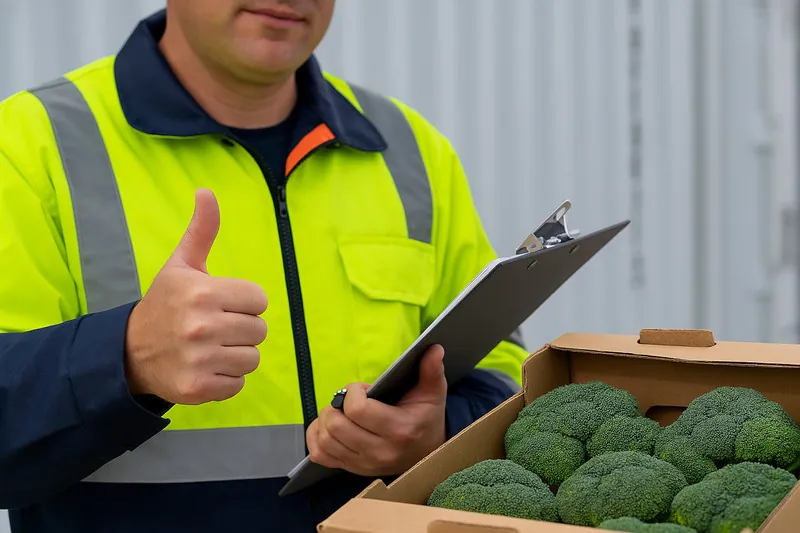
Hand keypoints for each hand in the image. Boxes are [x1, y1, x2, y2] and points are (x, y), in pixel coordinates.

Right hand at [124, 188, 268, 404]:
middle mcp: (202, 326)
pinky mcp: (198, 388)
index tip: (222, 304)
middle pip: (259, 330)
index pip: (259, 299)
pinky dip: (226, 379)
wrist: (129, 352)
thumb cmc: (165, 304)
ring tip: (211, 348)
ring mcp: (200, 360)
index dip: (244, 302)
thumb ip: (201, 231)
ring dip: (236, 355)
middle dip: (242, 329)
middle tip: (216, 327)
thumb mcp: (181, 265)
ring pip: (252, 358)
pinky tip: (205, 367)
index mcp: (203, 292)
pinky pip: (238, 384)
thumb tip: (206, 192)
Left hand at [307, 345, 446, 476]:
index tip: (364, 388)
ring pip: (325, 439)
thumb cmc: (426, 417)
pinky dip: (316, 438)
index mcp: (399, 430)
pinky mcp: (352, 469)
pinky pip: (320, 455)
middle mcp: (380, 451)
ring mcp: (364, 464)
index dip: (353, 392)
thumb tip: (434, 348)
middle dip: (337, 404)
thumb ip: (432, 370)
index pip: (358, 410)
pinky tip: (327, 426)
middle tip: (350, 400)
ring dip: (326, 419)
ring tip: (341, 411)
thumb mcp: (433, 393)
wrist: (428, 452)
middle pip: (336, 425)